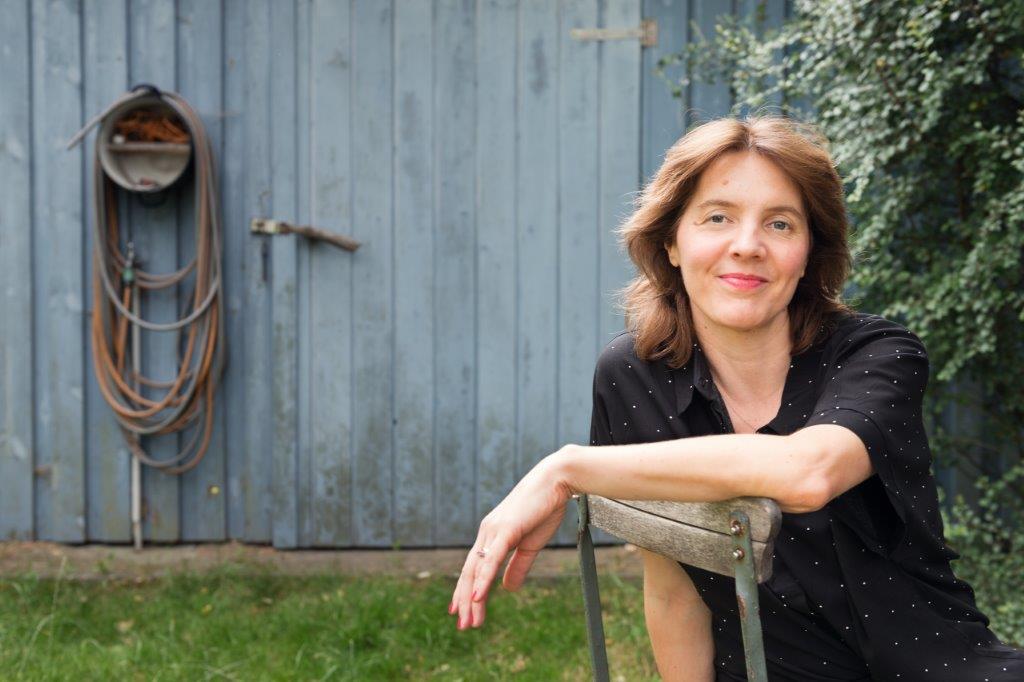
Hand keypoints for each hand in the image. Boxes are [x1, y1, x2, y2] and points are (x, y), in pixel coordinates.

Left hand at [447, 447, 576, 629]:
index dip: (466, 591)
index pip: (474, 569)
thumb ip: (517, 566)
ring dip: (471, 597)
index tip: (461, 612)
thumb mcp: (530, 544)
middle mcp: (486, 534)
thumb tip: (507, 589)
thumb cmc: (543, 508)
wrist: (555, 482)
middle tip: (462, 626)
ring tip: (468, 620)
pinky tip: (478, 597)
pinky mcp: (505, 529)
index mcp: (491, 537)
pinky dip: (483, 580)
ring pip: (476, 570)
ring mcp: (493, 531)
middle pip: (470, 573)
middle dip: (465, 601)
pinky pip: (490, 559)